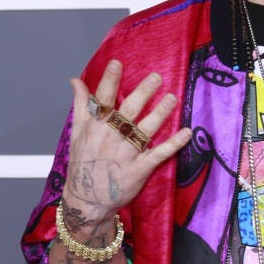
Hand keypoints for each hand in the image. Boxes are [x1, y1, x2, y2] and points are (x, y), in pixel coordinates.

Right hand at [62, 59, 191, 225]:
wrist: (86, 199)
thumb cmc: (83, 164)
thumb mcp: (76, 132)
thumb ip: (81, 105)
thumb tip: (76, 80)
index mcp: (95, 127)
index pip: (102, 99)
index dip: (110, 81)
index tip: (117, 63)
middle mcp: (110, 137)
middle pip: (128, 110)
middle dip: (143, 92)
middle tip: (157, 77)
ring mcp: (125, 153)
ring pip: (145, 129)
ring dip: (160, 113)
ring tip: (173, 98)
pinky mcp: (139, 169)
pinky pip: (159, 153)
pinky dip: (174, 143)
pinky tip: (187, 132)